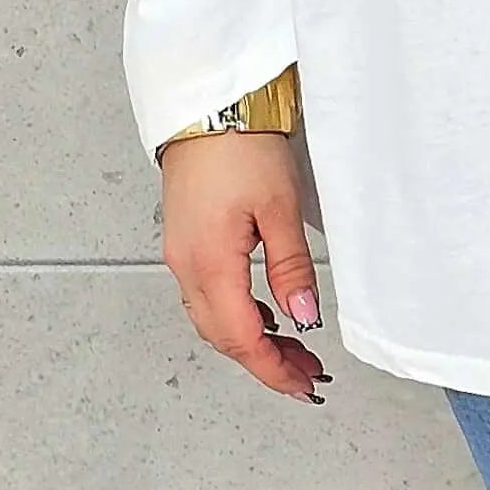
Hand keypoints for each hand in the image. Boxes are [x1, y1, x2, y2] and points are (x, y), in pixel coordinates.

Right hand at [157, 131, 331, 402]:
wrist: (206, 104)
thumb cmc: (241, 145)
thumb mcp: (280, 207)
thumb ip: (291, 268)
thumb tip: (304, 318)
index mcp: (210, 264)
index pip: (242, 337)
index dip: (273, 369)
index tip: (304, 385)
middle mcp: (187, 266)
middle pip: (224, 336)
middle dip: (265, 361)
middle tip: (308, 373)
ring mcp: (182, 255)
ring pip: (213, 319)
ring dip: (252, 340)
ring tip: (294, 349)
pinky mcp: (185, 241)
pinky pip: (207, 296)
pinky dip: (237, 315)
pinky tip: (265, 314)